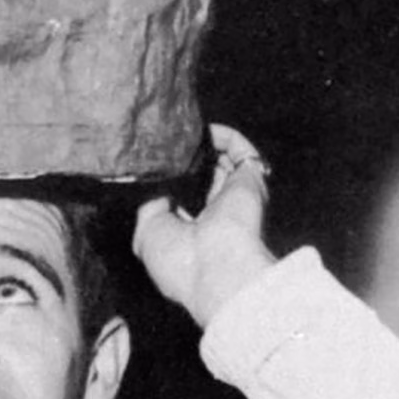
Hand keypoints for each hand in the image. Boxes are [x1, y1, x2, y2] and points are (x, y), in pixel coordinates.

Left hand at [134, 125, 278, 328]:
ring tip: (180, 130)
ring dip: (201, 142)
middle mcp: (214, 211)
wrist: (218, 269)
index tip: (151, 159)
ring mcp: (234, 194)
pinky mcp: (250, 179)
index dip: (167, 175)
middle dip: (183, 154)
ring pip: (219, 157)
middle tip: (163, 139)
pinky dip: (222, 135)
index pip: (181, 193)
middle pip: (200, 172)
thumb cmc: (180, 262)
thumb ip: (148, 203)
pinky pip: (238, 148)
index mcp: (191, 229)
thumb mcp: (148, 233)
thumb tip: (152, 176)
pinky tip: (201, 129)